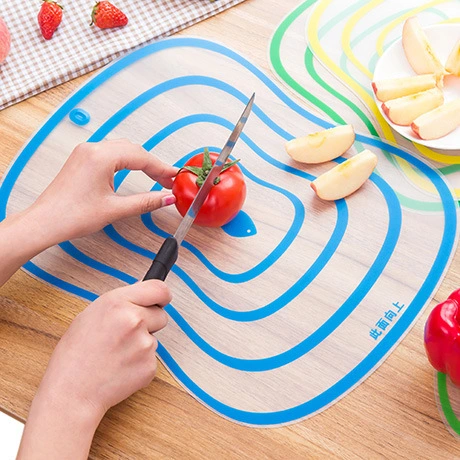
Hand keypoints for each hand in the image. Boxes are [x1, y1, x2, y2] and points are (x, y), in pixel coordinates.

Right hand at [18, 280, 170, 458]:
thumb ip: (120, 302)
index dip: (162, 295)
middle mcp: (134, 320)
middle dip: (150, 322)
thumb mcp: (90, 315)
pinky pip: (152, 358)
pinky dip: (140, 362)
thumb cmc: (75, 355)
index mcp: (118, 303)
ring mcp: (144, 344)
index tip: (162, 300)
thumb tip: (141, 294)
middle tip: (127, 334)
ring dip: (142, 344)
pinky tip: (120, 367)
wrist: (72, 392)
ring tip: (116, 354)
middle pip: (161, 314)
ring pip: (154, 338)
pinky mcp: (150, 365)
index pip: (159, 289)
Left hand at [32, 139, 177, 245]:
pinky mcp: (82, 160)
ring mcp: (85, 153)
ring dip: (140, 162)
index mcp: (100, 157)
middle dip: (153, 165)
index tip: (174, 176)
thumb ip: (145, 202)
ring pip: (122, 150)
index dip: (161, 168)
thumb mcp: (115, 210)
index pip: (141, 157)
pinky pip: (110, 154)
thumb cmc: (70, 215)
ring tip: (156, 177)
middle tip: (168, 180)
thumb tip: (165, 198)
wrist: (44, 222)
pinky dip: (127, 162)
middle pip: (133, 150)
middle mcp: (92, 150)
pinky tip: (134, 171)